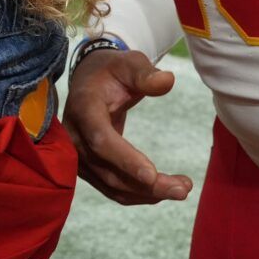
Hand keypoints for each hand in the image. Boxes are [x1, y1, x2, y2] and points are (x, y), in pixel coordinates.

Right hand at [61, 49, 191, 204]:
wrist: (88, 82)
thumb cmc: (112, 71)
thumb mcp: (129, 63)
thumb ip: (146, 74)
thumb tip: (168, 81)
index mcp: (84, 107)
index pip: (101, 139)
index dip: (125, 159)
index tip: (152, 175)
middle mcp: (76, 137)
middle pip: (109, 171)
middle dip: (146, 185)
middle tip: (183, 190)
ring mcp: (78, 156)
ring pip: (112, 185)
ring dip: (147, 194)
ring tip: (181, 189)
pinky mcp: (87, 168)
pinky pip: (111, 188)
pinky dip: (138, 194)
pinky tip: (163, 190)